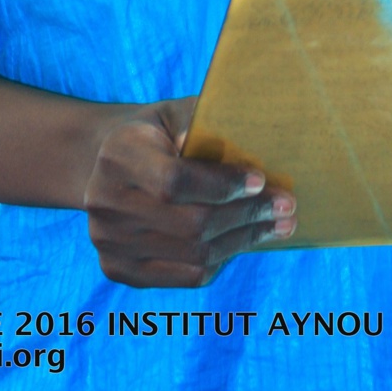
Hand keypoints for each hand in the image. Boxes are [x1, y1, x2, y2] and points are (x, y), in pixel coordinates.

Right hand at [84, 97, 295, 287]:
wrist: (105, 163)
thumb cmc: (156, 132)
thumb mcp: (175, 114)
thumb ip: (203, 123)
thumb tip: (245, 146)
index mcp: (118, 155)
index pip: (175, 180)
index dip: (222, 185)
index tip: (261, 180)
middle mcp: (104, 202)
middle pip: (191, 224)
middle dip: (247, 216)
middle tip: (287, 207)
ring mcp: (108, 242)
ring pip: (194, 256)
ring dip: (244, 241)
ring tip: (278, 226)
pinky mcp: (117, 269)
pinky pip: (185, 276)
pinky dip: (222, 261)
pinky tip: (243, 242)